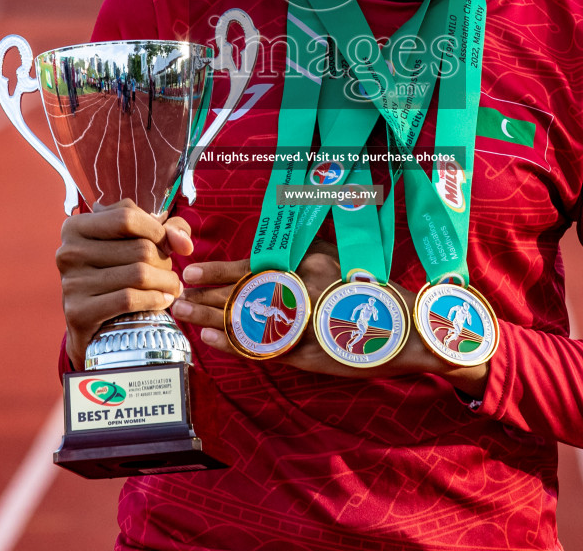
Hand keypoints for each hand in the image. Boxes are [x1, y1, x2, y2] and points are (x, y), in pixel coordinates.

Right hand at [55, 199, 193, 369]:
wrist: (91, 327)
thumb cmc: (117, 275)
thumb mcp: (135, 241)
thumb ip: (166, 229)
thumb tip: (183, 243)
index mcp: (77, 227)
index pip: (127, 217)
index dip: (158, 230)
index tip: (172, 245)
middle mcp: (68, 252)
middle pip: (139, 248)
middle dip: (165, 261)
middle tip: (169, 272)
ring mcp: (72, 283)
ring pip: (139, 274)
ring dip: (166, 282)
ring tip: (172, 287)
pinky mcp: (79, 312)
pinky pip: (129, 300)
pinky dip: (154, 300)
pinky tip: (163, 300)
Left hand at [172, 239, 489, 395]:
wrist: (408, 328)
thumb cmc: (370, 288)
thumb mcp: (340, 255)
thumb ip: (307, 246)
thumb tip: (279, 231)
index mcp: (308, 264)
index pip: (254, 266)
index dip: (219, 270)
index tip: (191, 270)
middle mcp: (303, 290)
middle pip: (243, 292)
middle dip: (206, 294)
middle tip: (175, 294)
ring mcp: (304, 323)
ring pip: (248, 318)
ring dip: (212, 316)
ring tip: (183, 315)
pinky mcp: (310, 352)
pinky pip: (265, 346)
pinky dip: (236, 342)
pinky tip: (212, 339)